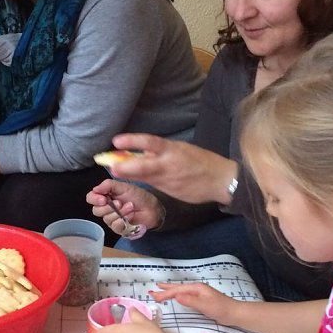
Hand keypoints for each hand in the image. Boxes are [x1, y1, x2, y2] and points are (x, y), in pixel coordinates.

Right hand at [86, 179, 163, 234]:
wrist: (152, 208)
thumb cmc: (138, 196)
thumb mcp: (123, 187)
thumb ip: (108, 185)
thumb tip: (95, 189)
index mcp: (105, 196)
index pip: (91, 198)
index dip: (94, 199)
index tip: (103, 199)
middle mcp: (106, 208)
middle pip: (96, 210)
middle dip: (109, 207)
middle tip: (120, 202)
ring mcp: (112, 219)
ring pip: (106, 219)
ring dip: (119, 212)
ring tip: (130, 207)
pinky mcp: (119, 228)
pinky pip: (115, 226)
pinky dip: (123, 220)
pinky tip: (131, 215)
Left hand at [106, 133, 239, 204]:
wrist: (220, 181)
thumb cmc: (201, 161)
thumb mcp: (181, 149)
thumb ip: (161, 151)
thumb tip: (141, 150)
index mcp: (173, 150)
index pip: (150, 142)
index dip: (133, 141)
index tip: (116, 141)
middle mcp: (169, 165)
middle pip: (143, 166)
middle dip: (126, 168)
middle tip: (112, 167)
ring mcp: (169, 180)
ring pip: (145, 177)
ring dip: (130, 175)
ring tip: (116, 171)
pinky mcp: (170, 191)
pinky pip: (153, 185)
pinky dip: (143, 181)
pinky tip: (133, 179)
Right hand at [151, 282, 238, 323]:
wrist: (235, 313)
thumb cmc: (221, 309)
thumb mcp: (205, 306)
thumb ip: (191, 301)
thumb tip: (176, 296)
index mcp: (196, 288)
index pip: (177, 290)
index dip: (165, 294)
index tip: (154, 298)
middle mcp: (196, 288)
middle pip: (178, 288)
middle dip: (165, 289)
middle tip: (152, 292)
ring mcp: (199, 293)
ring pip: (181, 290)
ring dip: (170, 290)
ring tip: (160, 288)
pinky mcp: (201, 299)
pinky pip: (185, 295)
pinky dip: (177, 294)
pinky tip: (176, 296)